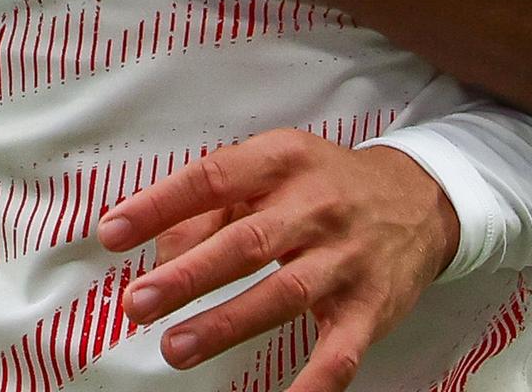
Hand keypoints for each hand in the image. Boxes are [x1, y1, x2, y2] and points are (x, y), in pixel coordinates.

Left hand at [98, 132, 457, 388]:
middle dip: (187, 276)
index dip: (158, 205)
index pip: (212, 179)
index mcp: (284, 161)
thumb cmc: (325, 185)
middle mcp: (316, 207)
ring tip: (176, 346)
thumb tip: (159, 246)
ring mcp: (345, 260)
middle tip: (138, 303)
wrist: (419, 199)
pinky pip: (340, 351)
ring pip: (282, 294)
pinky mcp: (369, 307)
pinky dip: (313, 381)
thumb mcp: (272, 170)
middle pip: (245, 243)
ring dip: (225, 324)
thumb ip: (212, 204)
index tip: (112, 233)